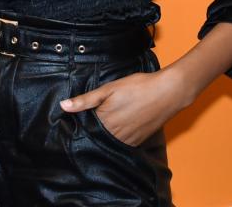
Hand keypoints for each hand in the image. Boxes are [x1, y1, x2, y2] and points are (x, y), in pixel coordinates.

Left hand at [60, 66, 196, 145]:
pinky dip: (116, 138)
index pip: (84, 128)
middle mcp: (114, 136)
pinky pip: (121, 144)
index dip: (78, 122)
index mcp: (104, 123)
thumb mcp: (108, 89)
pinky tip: (117, 126)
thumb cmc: (138, 87)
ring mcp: (127, 141)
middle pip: (95, 137)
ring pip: (108, 141)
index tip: (72, 119)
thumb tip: (63, 106)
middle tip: (87, 119)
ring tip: (105, 121)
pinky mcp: (138, 142)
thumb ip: (85, 100)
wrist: (168, 92)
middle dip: (90, 130)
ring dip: (103, 135)